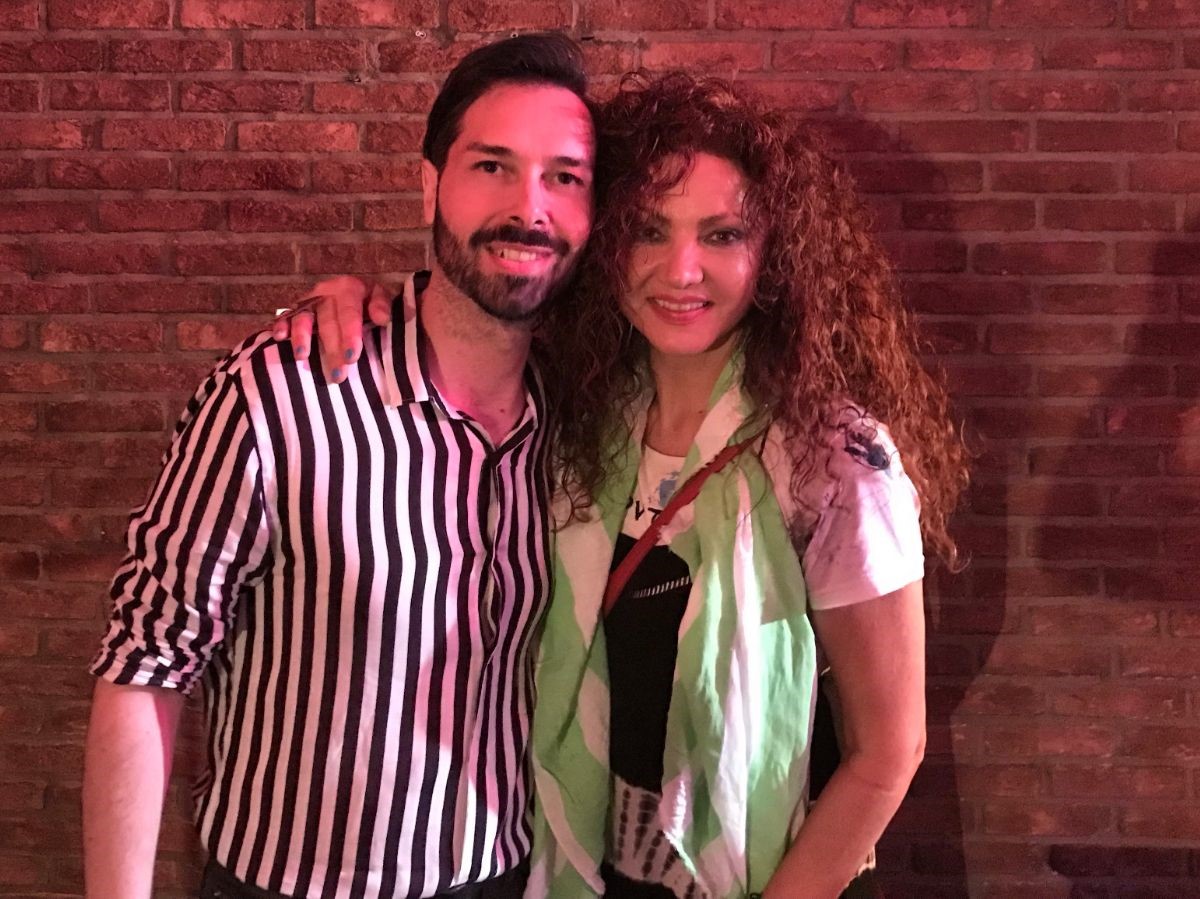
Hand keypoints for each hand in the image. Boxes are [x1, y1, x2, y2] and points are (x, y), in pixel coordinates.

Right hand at [272, 276, 392, 382]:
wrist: (357, 292)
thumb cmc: (370, 300)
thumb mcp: (381, 296)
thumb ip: (383, 304)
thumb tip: (382, 318)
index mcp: (350, 288)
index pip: (349, 312)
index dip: (349, 335)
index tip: (351, 357)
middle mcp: (327, 291)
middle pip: (327, 321)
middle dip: (332, 349)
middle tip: (337, 375)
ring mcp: (309, 300)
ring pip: (304, 318)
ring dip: (302, 337)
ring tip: (302, 356)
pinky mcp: (296, 308)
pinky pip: (285, 315)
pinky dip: (281, 325)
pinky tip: (280, 337)